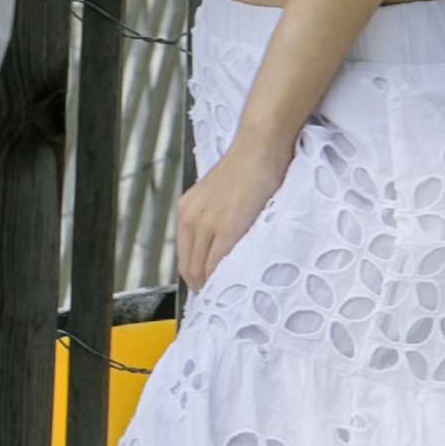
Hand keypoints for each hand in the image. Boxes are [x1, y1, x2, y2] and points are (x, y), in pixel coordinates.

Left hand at [176, 125, 297, 294]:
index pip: (185, 255)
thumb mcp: (219, 194)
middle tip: (219, 298)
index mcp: (187, 210)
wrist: (259, 147)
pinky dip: (224, 278)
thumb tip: (223, 243)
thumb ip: (215, 217)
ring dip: (213, 285)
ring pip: (201, 269)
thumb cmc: (248, 166)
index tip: (208, 287)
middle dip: (202, 285)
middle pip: (189, 267)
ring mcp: (206, 224)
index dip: (195, 275)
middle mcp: (190, 218)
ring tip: (228, 296)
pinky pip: (219, 263)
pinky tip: (235, 285)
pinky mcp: (226, 228)